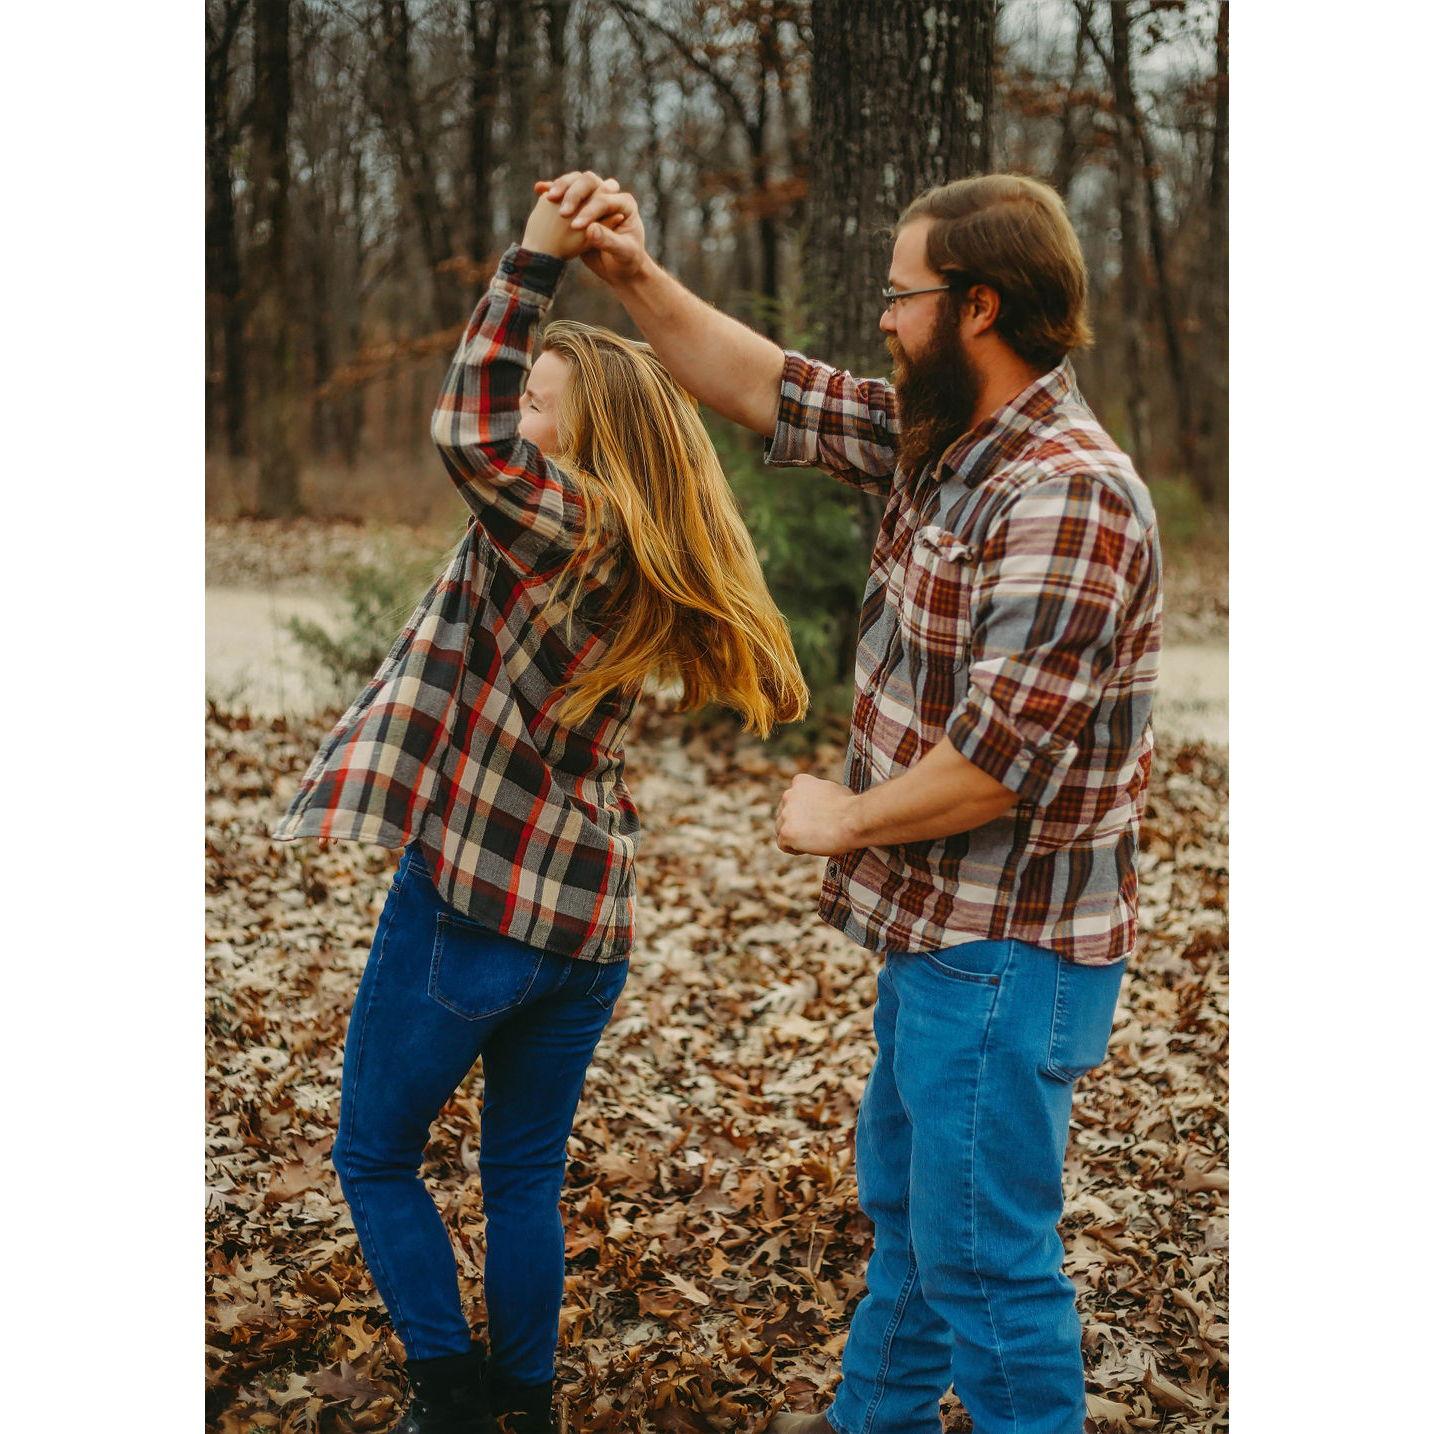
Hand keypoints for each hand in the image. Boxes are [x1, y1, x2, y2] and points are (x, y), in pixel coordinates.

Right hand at [535, 170, 647, 284]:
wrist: (619, 269)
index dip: (589, 211)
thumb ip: (608, 240)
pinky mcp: (581, 205)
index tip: (575, 226)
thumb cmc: (626, 261)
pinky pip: (565, 192)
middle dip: (574, 195)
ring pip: (575, 183)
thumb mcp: (622, 252)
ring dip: (560, 187)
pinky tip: (539, 192)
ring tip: (548, 198)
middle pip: (589, 182)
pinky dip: (553, 190)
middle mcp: (609, 195)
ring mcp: (593, 197)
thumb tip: (590, 229)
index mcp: (624, 203)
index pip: (604, 198)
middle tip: (562, 213)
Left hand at [776, 773, 861, 856]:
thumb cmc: (851, 807)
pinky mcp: (786, 832)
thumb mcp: (835, 789)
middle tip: (814, 832)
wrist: (853, 820)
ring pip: (781, 829)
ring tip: (814, 841)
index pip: (792, 799)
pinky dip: (794, 849)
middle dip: (796, 824)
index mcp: (800, 782)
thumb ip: (821, 794)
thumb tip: (825, 800)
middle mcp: (788, 795)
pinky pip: (783, 845)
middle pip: (784, 814)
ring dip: (794, 836)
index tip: (814, 819)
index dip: (802, 811)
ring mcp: (785, 814)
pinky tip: (809, 848)